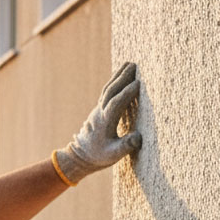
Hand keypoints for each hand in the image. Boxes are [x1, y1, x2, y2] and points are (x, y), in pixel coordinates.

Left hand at [53, 62, 141, 184]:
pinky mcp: (99, 109)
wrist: (81, 155)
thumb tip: (138, 136)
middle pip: (111, 90)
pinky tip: (121, 76)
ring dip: (118, 76)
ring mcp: (99, 109)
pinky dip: (115, 82)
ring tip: (129, 64)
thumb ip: (126, 146)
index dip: (127, 93)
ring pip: (108, 88)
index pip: (116, 103)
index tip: (139, 84)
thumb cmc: (99, 156)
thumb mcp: (114, 155)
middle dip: (122, 77)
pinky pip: (108, 92)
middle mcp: (100, 112)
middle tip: (134, 65)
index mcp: (105, 121)